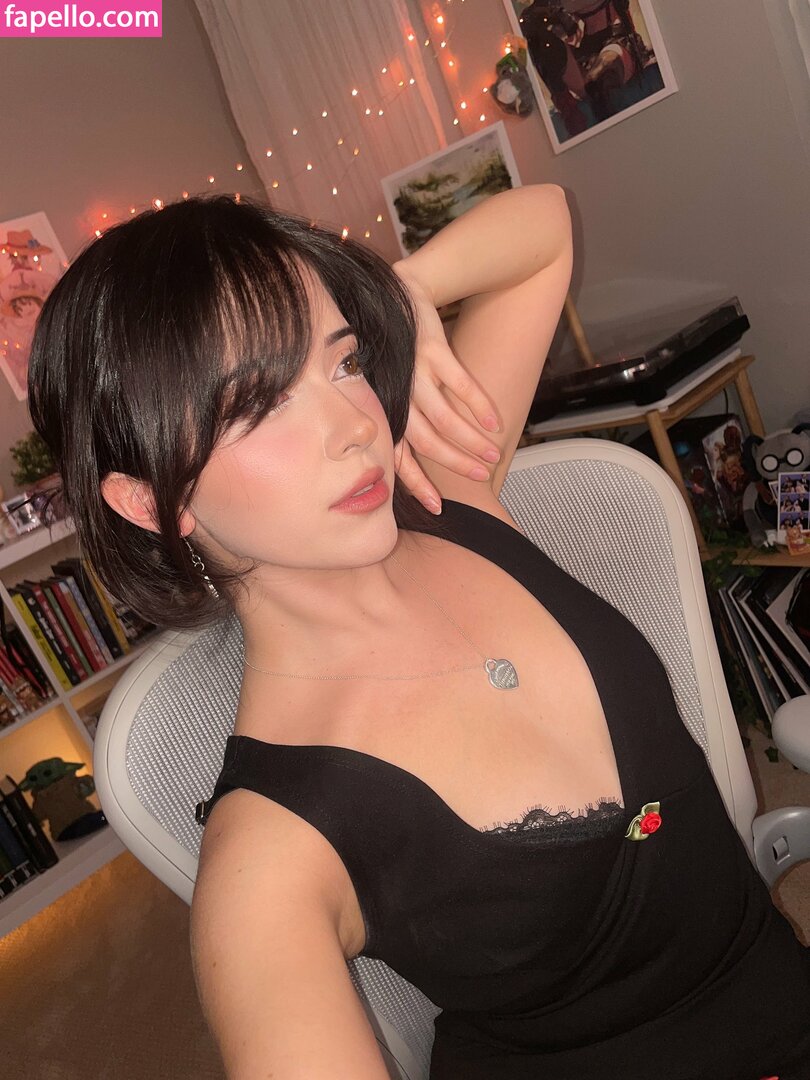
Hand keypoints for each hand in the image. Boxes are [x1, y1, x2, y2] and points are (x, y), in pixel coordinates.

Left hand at [391, 261, 501, 513]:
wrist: (399, 295)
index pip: (400, 457)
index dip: (417, 484)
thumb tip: (430, 461)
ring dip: (471, 440)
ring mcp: (414, 373)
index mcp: (388, 410)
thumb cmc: (401, 352)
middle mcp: (397, 396)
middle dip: (455, 464)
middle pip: (427, 441)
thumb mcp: (395, 388)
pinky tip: (495, 421)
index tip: (437, 508)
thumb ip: (410, 421)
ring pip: (445, 417)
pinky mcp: (433, 350)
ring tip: (493, 455)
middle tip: (480, 477)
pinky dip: (478, 404)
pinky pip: (459, 383)